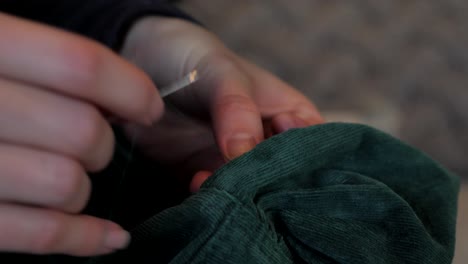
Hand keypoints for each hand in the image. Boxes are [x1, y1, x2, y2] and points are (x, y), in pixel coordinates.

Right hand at [0, 13, 163, 255]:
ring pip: (67, 185)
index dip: (130, 89)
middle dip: (102, 144)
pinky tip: (111, 237)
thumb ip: (47, 64)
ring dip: (83, 188)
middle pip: (82, 132)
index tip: (149, 107)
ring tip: (67, 177)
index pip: (79, 67)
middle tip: (91, 143)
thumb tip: (128, 99)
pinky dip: (87, 238)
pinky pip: (42, 235)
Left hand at [121, 17, 323, 191]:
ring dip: (237, 193)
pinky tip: (198, 184)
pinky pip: (213, 193)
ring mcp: (234, 161)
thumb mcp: (222, 72)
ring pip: (248, 189)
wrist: (144, 61)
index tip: (281, 157)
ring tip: (224, 187)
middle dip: (269, 184)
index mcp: (289, 115)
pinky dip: (209, 195)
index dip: (304, 158)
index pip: (311, 145)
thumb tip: (243, 151)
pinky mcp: (202, 173)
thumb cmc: (196, 58)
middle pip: (282, 174)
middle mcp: (266, 142)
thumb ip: (237, 108)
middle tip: (253, 185)